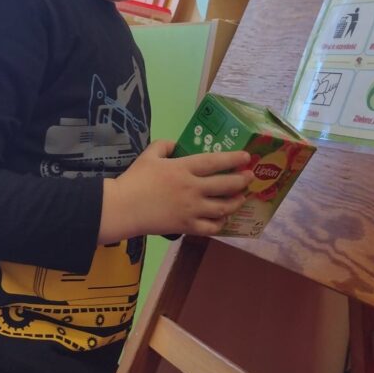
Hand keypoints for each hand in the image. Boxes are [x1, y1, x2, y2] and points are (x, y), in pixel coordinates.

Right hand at [99, 140, 252, 240]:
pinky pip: (211, 227)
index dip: (233, 158)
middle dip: (242, 181)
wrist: (123, 208)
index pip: (215, 161)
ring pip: (223, 207)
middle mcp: (192, 188)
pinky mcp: (186, 226)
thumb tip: (177, 145)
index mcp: (183, 168)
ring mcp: (191, 209)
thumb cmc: (135, 179)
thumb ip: (165, 145)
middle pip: (225, 185)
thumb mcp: (149, 154)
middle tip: (250, 177)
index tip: (246, 157)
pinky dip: (220, 223)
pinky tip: (223, 219)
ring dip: (236, 202)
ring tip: (241, 198)